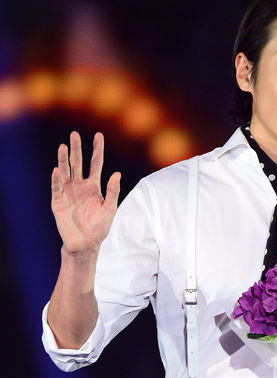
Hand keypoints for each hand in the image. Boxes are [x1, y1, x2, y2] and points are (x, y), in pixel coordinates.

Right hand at [51, 131, 120, 253]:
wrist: (85, 244)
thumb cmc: (99, 228)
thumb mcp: (109, 209)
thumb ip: (113, 191)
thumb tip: (117, 174)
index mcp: (94, 186)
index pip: (95, 164)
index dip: (97, 149)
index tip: (98, 135)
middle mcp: (80, 186)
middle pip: (78, 163)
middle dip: (76, 149)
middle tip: (74, 134)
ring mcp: (68, 192)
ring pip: (66, 172)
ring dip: (64, 160)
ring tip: (63, 146)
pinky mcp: (58, 202)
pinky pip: (57, 188)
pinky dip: (57, 179)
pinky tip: (57, 170)